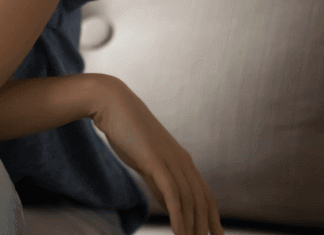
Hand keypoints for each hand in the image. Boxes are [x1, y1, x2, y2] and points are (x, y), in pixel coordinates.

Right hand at [92, 77, 223, 234]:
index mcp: (181, 159)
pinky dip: (178, 217)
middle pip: (202, 201)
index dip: (212, 217)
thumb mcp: (146, 159)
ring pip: (190, 201)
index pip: (204, 194)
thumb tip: (167, 201)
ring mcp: (170, 160)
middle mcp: (182, 160)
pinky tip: (180, 233)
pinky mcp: (155, 161)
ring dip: (193, 227)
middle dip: (206, 227)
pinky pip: (172, 194)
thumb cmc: (125, 129)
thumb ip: (158, 180)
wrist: (111, 103)